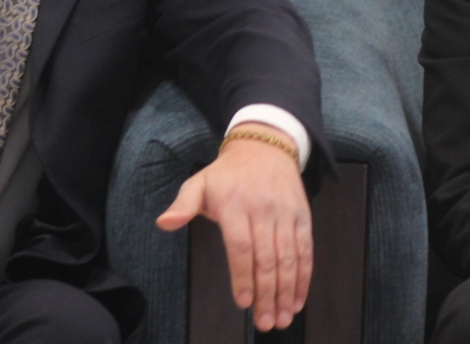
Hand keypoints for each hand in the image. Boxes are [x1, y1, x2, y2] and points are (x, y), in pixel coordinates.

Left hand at [155, 124, 311, 332]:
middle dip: (267, 294)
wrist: (265, 146)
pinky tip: (298, 299)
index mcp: (234, 204)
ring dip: (287, 291)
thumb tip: (164, 223)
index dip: (243, 276)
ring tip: (283, 318)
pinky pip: (305, 249)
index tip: (243, 302)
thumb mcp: (199, 182)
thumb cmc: (227, 173)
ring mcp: (285, 213)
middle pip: (267, 258)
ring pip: (288, 257)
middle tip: (265, 323)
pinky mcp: (302, 216)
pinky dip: (304, 276)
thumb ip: (182, 205)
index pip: (240, 246)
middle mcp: (262, 210)